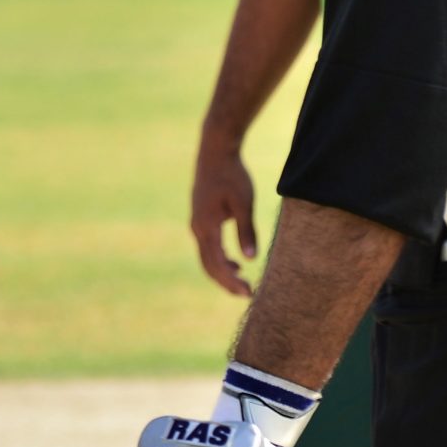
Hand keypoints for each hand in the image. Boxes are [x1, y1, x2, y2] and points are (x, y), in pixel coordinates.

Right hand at [190, 141, 258, 296]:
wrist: (215, 152)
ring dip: (222, 272)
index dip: (232, 282)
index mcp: (207, 227)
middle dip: (226, 282)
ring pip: (206, 257)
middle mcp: (197, 228)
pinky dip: (218, 259)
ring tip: (242, 281)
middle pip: (208, 265)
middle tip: (247, 293)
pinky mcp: (200, 218)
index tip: (249, 292)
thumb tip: (250, 258)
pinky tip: (234, 262)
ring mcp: (196, 223)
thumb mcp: (244, 203)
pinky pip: (206, 246)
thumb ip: (246, 231)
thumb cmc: (232, 175)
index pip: (217, 264)